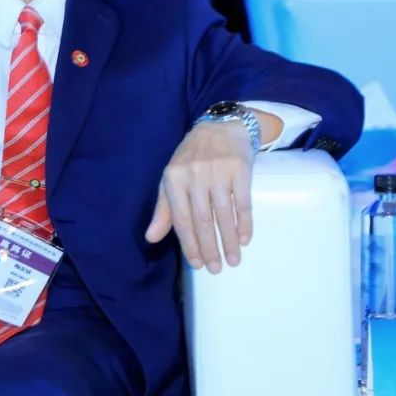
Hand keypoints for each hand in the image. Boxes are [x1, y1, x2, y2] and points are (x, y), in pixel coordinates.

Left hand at [145, 120, 254, 272]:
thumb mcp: (172, 179)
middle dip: (209, 248)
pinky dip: (244, 223)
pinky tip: (244, 239)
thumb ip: (163, 209)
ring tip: (233, 260)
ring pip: (223, 213)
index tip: (198, 265)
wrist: (220, 126)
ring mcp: (218, 171)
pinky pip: (242, 202)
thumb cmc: (192, 158)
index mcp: (174, 179)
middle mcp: (194, 175)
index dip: (189, 244)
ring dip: (229, 240)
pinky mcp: (239, 168)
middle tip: (217, 269)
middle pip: (202, 219)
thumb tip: (151, 237)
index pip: (180, 219)